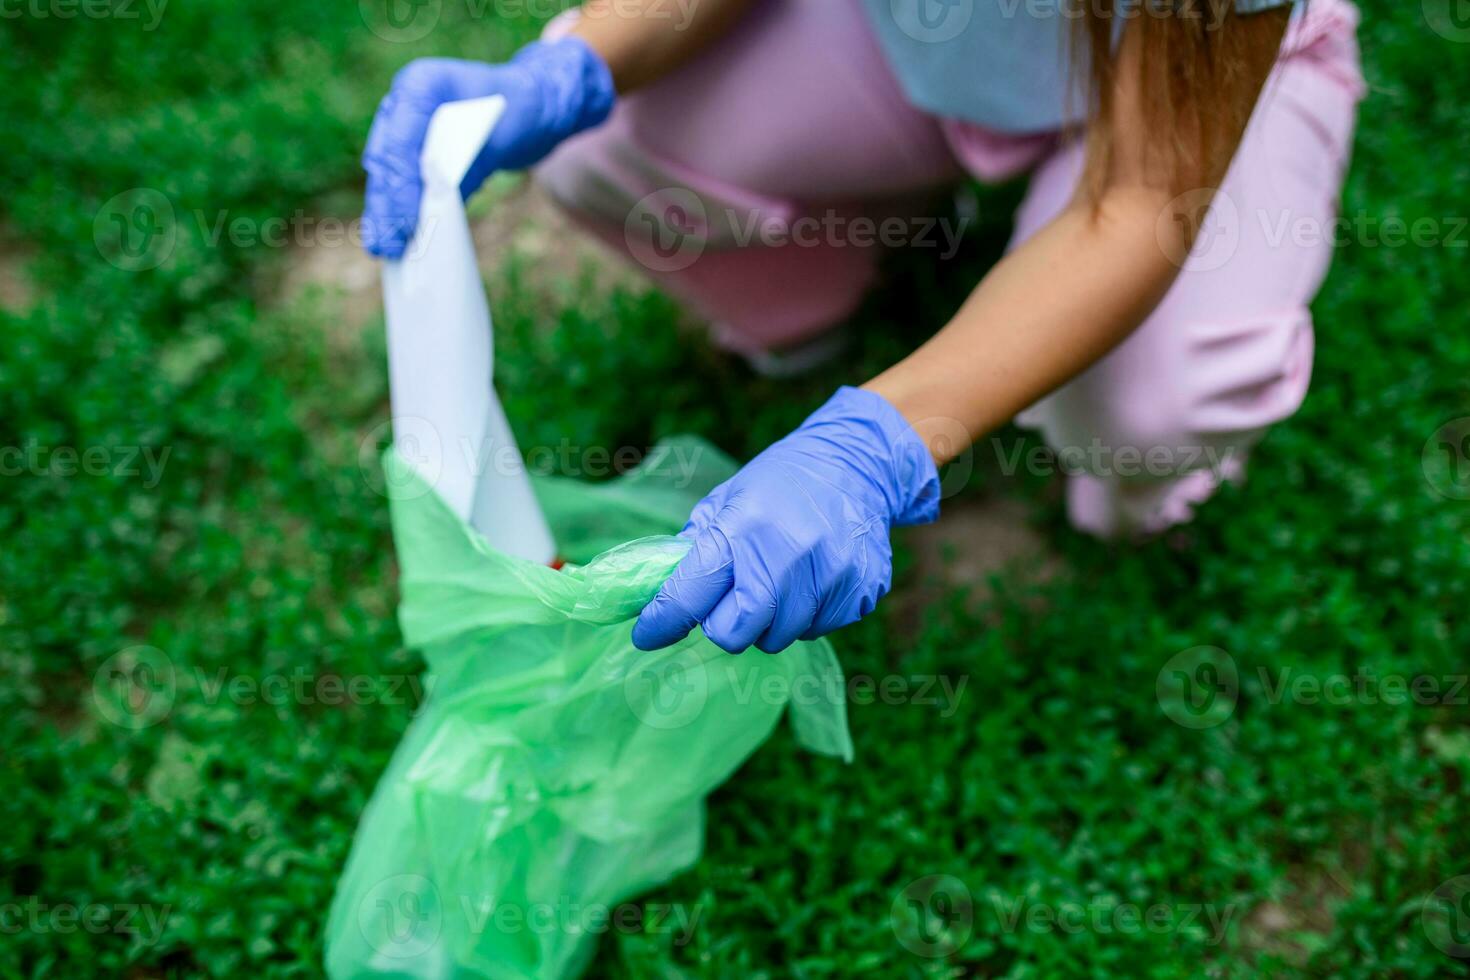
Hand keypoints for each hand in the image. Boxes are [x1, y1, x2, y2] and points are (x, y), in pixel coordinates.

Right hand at [361, 37, 614, 257]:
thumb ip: (467, 161)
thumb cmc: (518, 112)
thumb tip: (437, 199)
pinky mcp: (414, 153)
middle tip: (387, 244)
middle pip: (386, 161)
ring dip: (383, 213)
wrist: (527, 107)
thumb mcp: (501, 134)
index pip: (399, 142)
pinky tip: (395, 239)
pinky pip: (400, 184)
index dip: (399, 185)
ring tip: (382, 249)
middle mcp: (402, 104)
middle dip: (386, 206)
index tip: (403, 222)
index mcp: (418, 86)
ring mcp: (403, 127)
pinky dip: (398, 211)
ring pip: (386, 175)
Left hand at [632, 387, 940, 653]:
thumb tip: (657, 594)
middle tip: (729, 602)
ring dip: (768, 621)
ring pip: (778, 637)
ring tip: (778, 581)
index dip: (663, 621)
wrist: (857, 465)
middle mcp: (789, 553)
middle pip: (735, 633)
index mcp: (744, 527)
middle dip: (723, 625)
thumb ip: (695, 549)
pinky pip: (817, 629)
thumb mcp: (727, 500)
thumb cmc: (780, 483)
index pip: (690, 595)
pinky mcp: (860, 590)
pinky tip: (811, 579)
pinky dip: (805, 615)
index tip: (647, 635)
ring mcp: (830, 575)